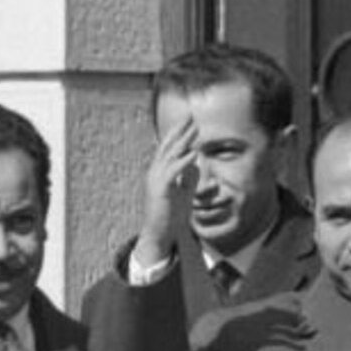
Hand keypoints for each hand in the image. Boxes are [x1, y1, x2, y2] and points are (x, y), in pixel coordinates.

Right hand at [134, 113, 199, 274]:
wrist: (159, 234)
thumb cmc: (171, 215)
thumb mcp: (183, 192)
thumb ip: (188, 177)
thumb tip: (195, 162)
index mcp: (160, 172)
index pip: (169, 147)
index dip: (178, 133)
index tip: (190, 120)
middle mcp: (155, 172)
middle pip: (168, 146)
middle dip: (180, 130)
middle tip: (191, 116)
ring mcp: (156, 180)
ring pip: (170, 155)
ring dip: (184, 141)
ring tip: (195, 129)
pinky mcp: (160, 190)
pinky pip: (172, 172)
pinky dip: (183, 161)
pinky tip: (194, 153)